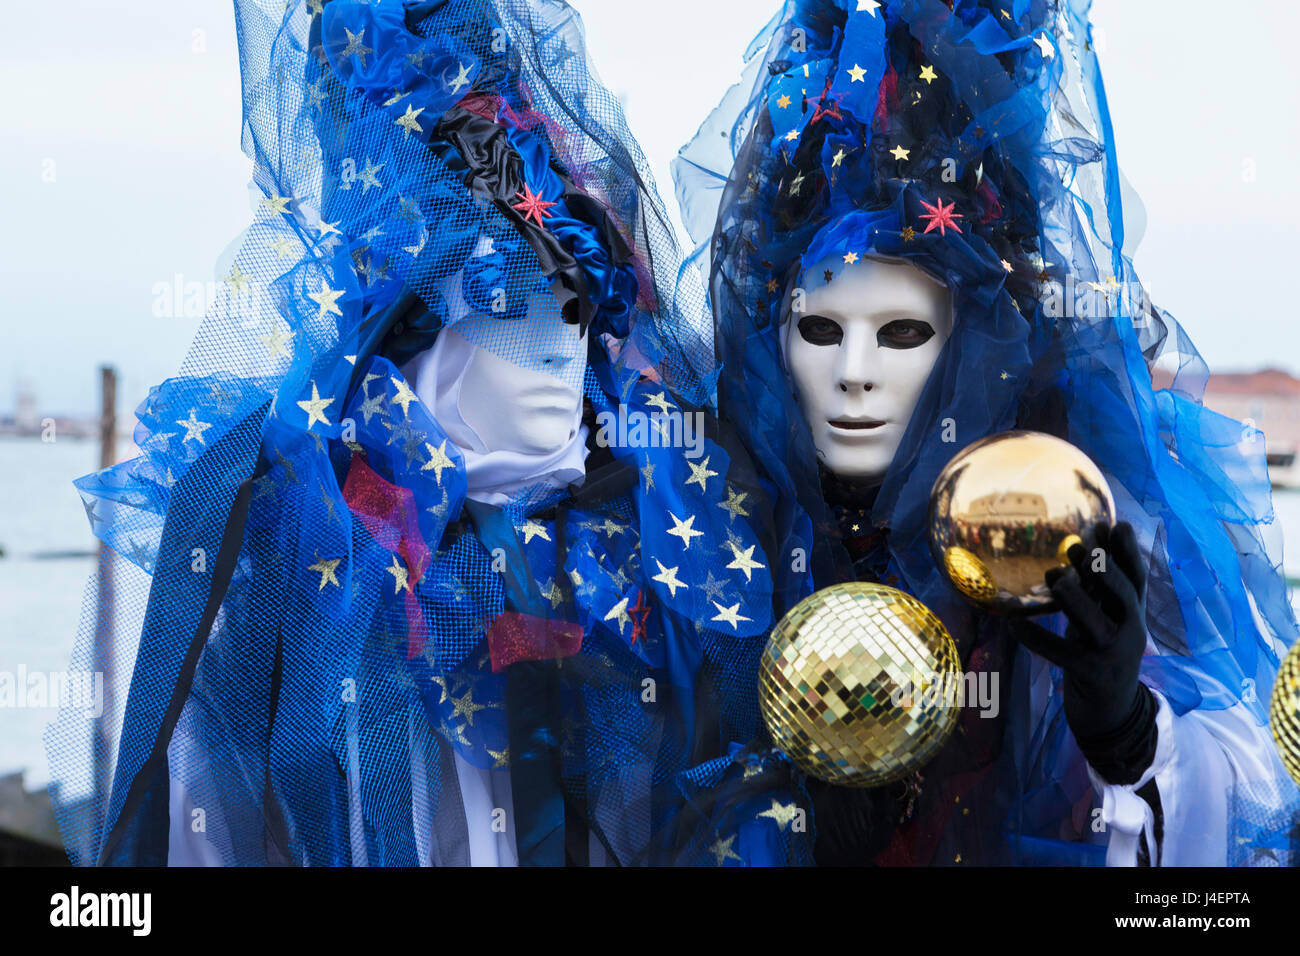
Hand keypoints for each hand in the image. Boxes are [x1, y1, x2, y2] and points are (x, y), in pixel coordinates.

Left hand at [1012, 521, 1156, 780]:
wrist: (1111, 707)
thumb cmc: (1101, 649)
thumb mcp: (1104, 616)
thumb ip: (1094, 586)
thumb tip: (1074, 546)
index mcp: (1134, 613)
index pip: (1136, 578)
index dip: (1128, 551)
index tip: (1115, 523)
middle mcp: (1129, 631)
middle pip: (1123, 596)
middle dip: (1104, 570)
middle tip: (1085, 544)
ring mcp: (1109, 654)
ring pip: (1094, 623)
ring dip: (1075, 599)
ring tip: (1057, 577)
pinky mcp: (1086, 672)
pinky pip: (1057, 653)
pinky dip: (1034, 637)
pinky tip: (1012, 623)